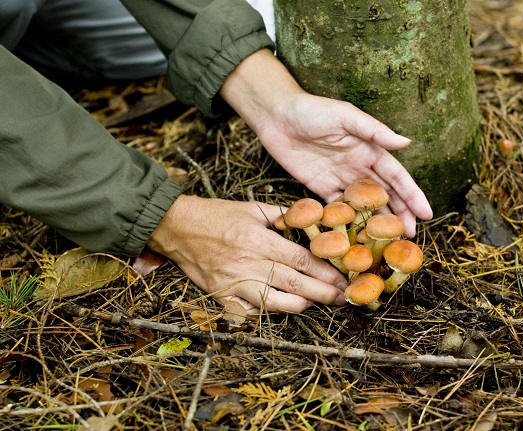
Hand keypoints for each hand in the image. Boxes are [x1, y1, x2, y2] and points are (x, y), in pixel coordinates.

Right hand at [146, 195, 347, 312]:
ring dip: (301, 306)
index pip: (300, 259)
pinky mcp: (221, 298)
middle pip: (294, 284)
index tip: (342, 278)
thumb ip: (283, 216)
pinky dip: (270, 314)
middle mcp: (247, 264)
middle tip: (343, 298)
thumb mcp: (252, 207)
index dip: (325, 272)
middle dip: (323, 293)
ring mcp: (233, 284)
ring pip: (275, 304)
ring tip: (318, 304)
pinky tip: (285, 309)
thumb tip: (313, 219)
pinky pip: (251, 314)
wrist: (176, 227)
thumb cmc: (216, 215)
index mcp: (257, 239)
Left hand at [219, 49, 432, 236]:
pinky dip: (349, 223)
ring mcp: (340, 179)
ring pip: (364, 206)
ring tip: (388, 243)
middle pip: (385, 195)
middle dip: (399, 215)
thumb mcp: (346, 116)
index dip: (412, 195)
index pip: (397, 177)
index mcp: (369, 150)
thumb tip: (406, 142)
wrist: (276, 116)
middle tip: (411, 236)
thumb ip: (375, 131)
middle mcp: (358, 167)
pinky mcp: (320, 188)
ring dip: (376, 223)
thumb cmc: (313, 110)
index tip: (426, 214)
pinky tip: (357, 238)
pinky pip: (338, 209)